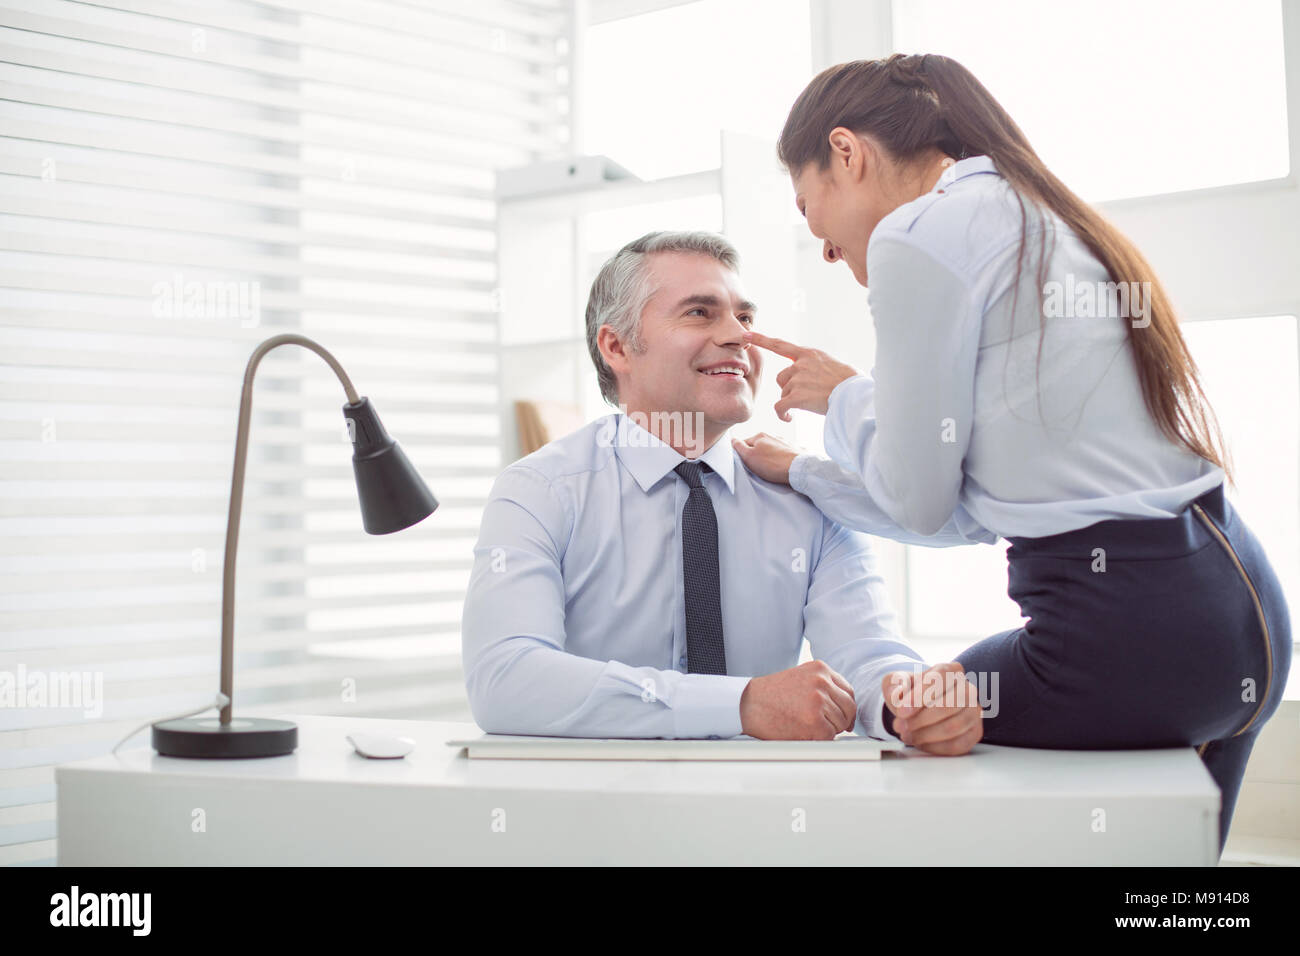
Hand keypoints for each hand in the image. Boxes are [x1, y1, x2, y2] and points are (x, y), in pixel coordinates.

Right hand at [732, 432, 798, 484]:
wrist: (798, 469)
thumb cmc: (773, 464)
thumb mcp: (749, 457)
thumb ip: (739, 447)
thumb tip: (733, 440)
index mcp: (760, 435)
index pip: (744, 442)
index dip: (743, 454)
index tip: (746, 463)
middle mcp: (773, 436)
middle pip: (759, 446)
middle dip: (757, 455)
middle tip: (758, 468)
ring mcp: (785, 442)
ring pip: (771, 450)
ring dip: (769, 457)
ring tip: (771, 469)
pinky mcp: (794, 450)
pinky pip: (783, 454)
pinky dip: (781, 460)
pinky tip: (781, 467)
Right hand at [740, 660, 856, 739]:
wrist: (747, 704)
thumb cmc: (770, 695)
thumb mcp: (800, 678)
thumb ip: (823, 685)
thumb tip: (844, 706)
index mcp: (820, 669)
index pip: (848, 691)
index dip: (846, 707)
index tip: (843, 717)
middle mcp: (822, 682)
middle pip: (848, 708)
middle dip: (840, 720)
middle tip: (826, 727)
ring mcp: (819, 702)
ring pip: (840, 724)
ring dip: (828, 730)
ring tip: (805, 726)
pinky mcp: (815, 722)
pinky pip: (830, 736)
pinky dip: (819, 739)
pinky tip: (803, 733)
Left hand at [744, 330, 859, 421]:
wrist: (855, 395)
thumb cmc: (851, 384)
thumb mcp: (833, 366)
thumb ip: (818, 367)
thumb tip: (814, 376)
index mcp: (809, 354)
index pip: (780, 344)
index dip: (761, 339)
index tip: (746, 334)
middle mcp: (801, 364)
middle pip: (781, 377)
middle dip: (789, 388)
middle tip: (806, 396)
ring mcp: (798, 379)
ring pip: (783, 392)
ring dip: (790, 400)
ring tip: (808, 405)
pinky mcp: (796, 396)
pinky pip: (780, 406)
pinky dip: (782, 414)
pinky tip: (789, 418)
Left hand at [881, 662, 982, 755]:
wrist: (918, 707)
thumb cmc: (911, 693)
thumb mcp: (896, 683)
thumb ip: (894, 685)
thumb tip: (899, 695)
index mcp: (950, 671)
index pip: (939, 679)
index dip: (920, 696)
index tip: (902, 710)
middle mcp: (967, 689)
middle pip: (949, 705)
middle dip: (920, 719)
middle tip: (900, 726)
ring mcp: (973, 711)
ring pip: (954, 727)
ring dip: (926, 734)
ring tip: (906, 734)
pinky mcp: (975, 732)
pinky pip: (958, 745)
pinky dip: (935, 747)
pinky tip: (920, 743)